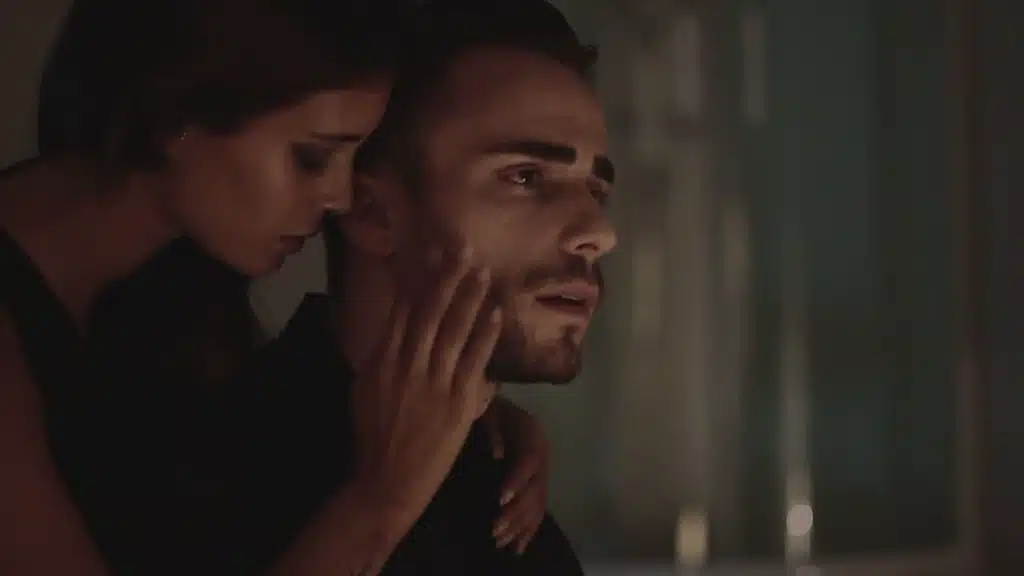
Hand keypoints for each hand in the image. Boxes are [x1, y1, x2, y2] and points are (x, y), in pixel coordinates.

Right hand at [350, 246, 501, 524]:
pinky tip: (495, 314)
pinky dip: (485, 335)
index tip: (432, 252)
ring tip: (483, 271)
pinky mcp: (457, 402)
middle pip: (429, 312)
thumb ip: (381, 357)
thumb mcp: (365, 390)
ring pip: (453, 330)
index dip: (419, 279)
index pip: (402, 310)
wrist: (385, 482)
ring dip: (469, 298)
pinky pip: (474, 361)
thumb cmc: (373, 436)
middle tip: (463, 248)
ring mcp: (433, 383)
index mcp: (380, 360)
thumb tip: (396, 328)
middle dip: (447, 278)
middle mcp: (405, 365)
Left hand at [484, 397, 550, 554]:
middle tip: (495, 530)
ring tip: (499, 541)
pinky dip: (528, 529)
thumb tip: (497, 453)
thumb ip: (493, 428)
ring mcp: (541, 472)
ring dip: (519, 525)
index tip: (501, 499)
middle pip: (535, 488)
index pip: (531, 460)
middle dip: (516, 512)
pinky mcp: (536, 484)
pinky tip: (518, 547)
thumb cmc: (489, 408)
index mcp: (533, 434)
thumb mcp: (488, 410)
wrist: (498, 406)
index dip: (518, 481)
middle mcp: (542, 456)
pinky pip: (537, 509)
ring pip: (536, 503)